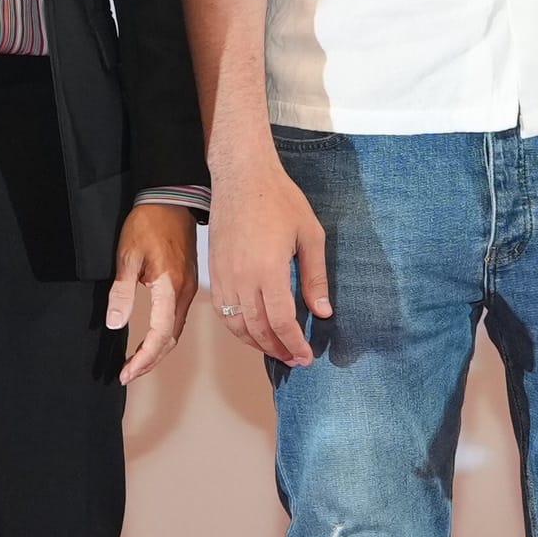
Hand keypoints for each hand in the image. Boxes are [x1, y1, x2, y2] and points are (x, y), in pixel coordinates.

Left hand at [104, 201, 199, 386]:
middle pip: (171, 340)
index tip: (126, 372)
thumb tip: (115, 324)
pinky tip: (152, 340)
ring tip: (137, 362)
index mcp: (169, 287)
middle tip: (129, 373)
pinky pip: (178, 318)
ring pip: (176, 331)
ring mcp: (189, 289)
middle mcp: (184, 293)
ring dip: (158, 351)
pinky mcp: (187, 284)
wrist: (171, 199)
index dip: (143, 358)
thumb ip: (122, 292)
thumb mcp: (127, 255)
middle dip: (150, 361)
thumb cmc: (148, 222)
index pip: (160, 335)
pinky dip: (165, 336)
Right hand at [203, 155, 336, 365]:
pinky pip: (223, 310)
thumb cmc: (279, 199)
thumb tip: (323, 311)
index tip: (306, 356)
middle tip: (295, 359)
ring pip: (237, 324)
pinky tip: (252, 331)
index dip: (294, 343)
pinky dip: (237, 328)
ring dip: (257, 343)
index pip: (281, 321)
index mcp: (269, 269)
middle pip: (258, 328)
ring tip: (276, 350)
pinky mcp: (215, 270)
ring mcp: (225, 275)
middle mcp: (242, 277)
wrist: (242, 176)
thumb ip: (315, 277)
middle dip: (278, 349)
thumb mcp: (310, 235)